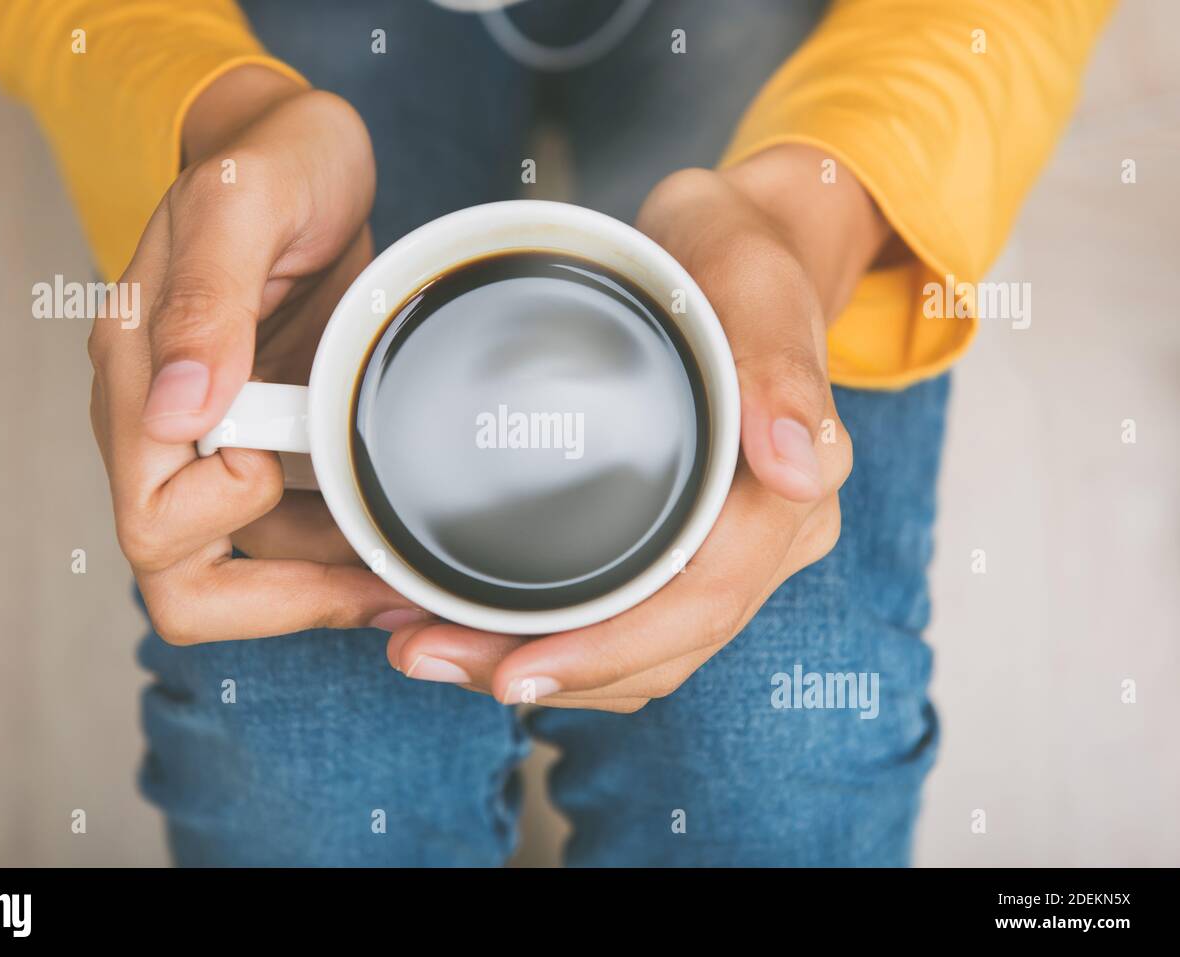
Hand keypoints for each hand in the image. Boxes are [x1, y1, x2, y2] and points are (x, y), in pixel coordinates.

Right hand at [88, 67, 420, 642]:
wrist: (306, 157)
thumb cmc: (270, 163)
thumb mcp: (242, 205)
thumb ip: (207, 298)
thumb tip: (179, 410)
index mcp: (138, 376)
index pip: (150, 518)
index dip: (225, 513)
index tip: (284, 456)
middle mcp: (167, 427)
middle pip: (183, 579)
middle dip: (281, 600)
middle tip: (378, 592)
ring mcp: (222, 442)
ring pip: (254, 570)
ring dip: (332, 587)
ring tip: (416, 576)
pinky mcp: (272, 441)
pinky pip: (296, 532)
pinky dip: (347, 552)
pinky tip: (404, 541)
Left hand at [386, 146, 889, 710]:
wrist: (744, 248)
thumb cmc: (740, 257)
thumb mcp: (753, 283)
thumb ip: (779, 367)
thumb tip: (801, 468)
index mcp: (791, 494)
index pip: (704, 605)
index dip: (609, 653)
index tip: (514, 668)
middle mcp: (770, 539)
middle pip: (663, 647)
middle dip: (548, 669)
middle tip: (429, 653)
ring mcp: (733, 547)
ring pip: (643, 649)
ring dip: (542, 664)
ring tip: (434, 646)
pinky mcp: (691, 542)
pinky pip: (632, 618)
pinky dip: (561, 637)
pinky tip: (484, 624)